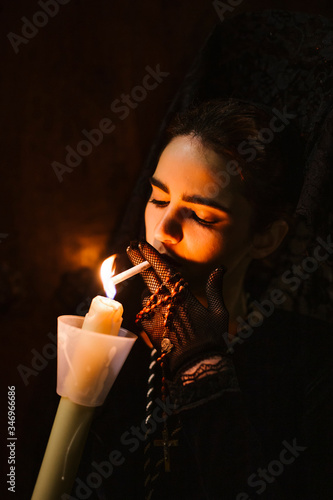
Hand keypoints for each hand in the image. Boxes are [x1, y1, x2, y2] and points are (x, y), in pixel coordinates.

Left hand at [127, 241, 228, 376]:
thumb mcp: (219, 312)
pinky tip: (162, 316)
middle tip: (130, 247)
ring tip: (164, 302)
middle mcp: (164, 302)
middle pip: (147, 276)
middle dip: (138, 260)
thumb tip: (220, 268)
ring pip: (147, 296)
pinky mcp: (147, 328)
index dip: (151, 255)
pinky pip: (145, 312)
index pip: (162, 269)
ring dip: (151, 293)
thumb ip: (215, 288)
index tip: (141, 243)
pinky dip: (150, 309)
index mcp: (182, 295)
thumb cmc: (211, 338)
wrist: (195, 365)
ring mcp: (153, 315)